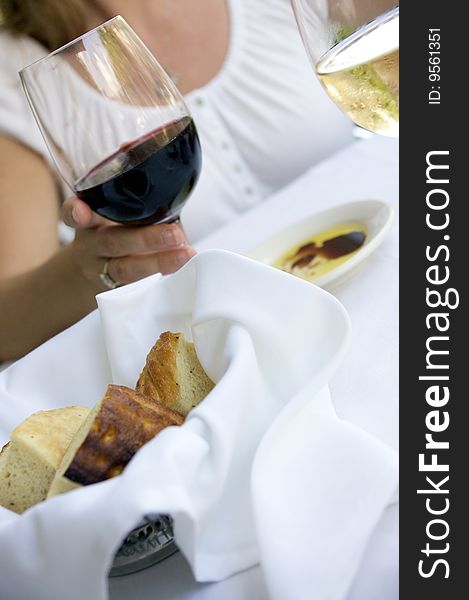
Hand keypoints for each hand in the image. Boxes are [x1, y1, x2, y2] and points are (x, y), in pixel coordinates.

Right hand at [62, 197, 195, 289]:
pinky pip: (137, 288)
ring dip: (158, 263)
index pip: (72, 214)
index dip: (75, 212)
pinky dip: (161, 279)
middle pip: (112, 243)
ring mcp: (102, 271)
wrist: (87, 274)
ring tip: (185, 255)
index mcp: (88, 222)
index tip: (81, 210)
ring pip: (125, 270)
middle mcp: (92, 246)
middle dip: (145, 239)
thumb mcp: (110, 218)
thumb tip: (178, 216)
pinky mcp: (116, 291)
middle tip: (174, 234)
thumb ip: (136, 211)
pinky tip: (182, 271)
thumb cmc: (112, 234)